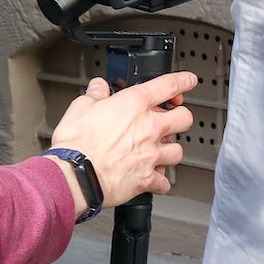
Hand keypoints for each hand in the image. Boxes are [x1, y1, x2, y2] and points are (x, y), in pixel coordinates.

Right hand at [48, 71, 196, 208]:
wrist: (75, 176)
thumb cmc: (77, 145)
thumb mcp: (80, 108)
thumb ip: (94, 95)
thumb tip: (99, 87)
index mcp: (134, 105)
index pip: (168, 85)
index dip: (183, 81)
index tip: (187, 81)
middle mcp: (149, 128)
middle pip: (184, 118)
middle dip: (180, 116)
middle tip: (173, 118)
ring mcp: (151, 154)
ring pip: (178, 150)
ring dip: (171, 150)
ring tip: (162, 150)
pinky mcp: (147, 178)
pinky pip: (164, 182)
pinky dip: (160, 181)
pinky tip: (153, 178)